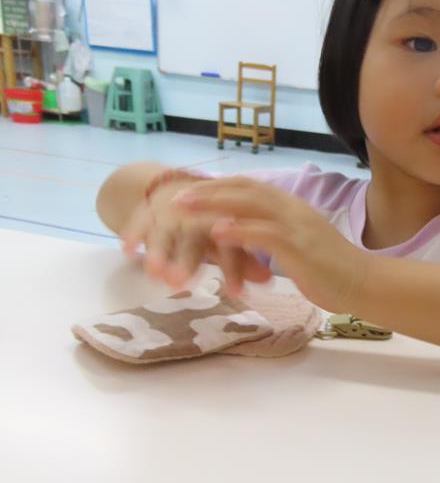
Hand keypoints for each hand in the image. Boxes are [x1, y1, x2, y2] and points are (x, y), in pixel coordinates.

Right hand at [120, 173, 270, 289]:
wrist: (177, 189)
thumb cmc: (209, 223)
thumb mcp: (227, 239)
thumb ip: (245, 261)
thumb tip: (269, 282)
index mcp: (222, 218)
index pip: (229, 243)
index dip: (233, 268)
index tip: (235, 293)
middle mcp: (195, 214)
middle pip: (193, 237)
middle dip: (187, 260)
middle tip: (182, 284)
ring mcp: (169, 212)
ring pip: (164, 231)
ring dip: (158, 251)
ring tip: (154, 274)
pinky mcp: (147, 210)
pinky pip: (138, 220)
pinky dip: (132, 232)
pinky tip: (126, 249)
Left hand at [173, 176, 369, 308]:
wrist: (364, 283)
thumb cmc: (331, 271)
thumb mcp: (298, 246)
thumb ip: (272, 236)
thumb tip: (245, 235)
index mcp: (292, 207)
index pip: (250, 186)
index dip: (219, 186)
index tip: (192, 191)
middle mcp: (292, 209)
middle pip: (244, 188)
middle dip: (208, 190)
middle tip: (176, 196)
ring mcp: (296, 225)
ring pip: (249, 204)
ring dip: (213, 203)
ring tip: (184, 208)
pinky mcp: (299, 247)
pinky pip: (264, 233)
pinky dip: (239, 230)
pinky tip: (217, 232)